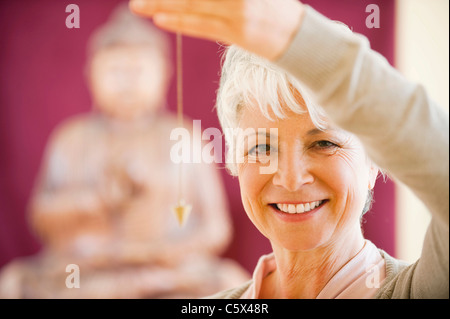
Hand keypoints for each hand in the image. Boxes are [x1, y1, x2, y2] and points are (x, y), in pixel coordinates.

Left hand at [129, 0, 304, 60]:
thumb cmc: (277, 6)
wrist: (301, 37)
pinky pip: (204, 27)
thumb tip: (198, 0)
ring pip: (194, 6)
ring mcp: (239, 13)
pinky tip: (161, 19)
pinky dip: (181, 23)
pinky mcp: (237, 35)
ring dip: (164, 5)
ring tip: (139, 5)